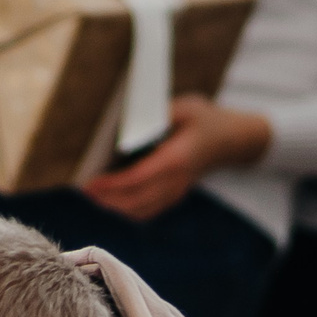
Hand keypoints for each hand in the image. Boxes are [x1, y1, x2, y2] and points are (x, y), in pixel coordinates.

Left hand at [80, 97, 272, 223]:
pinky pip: (148, 210)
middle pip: (136, 200)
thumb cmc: (204, 119)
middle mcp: (176, 181)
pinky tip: (111, 200)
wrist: (232, 138)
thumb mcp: (184, 107)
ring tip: (92, 195)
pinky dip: (128, 209)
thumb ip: (158, 114)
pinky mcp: (175, 195)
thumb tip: (129, 122)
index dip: (112, 184)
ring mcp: (177, 191)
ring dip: (115, 206)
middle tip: (83, 189)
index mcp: (177, 159)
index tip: (91, 181)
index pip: (138, 178)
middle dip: (107, 198)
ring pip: (141, 210)